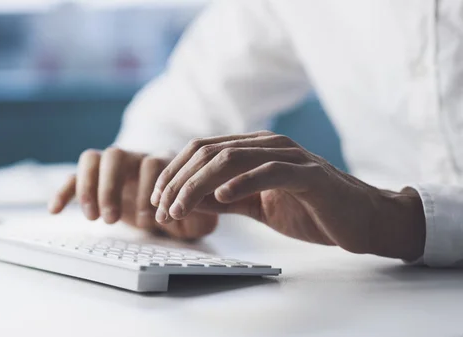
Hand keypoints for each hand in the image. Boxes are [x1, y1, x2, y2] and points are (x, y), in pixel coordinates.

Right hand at [49, 148, 217, 239]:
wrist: (171, 204)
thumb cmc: (185, 208)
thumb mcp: (199, 214)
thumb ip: (202, 213)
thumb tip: (192, 210)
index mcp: (162, 162)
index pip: (152, 163)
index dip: (148, 189)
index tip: (148, 220)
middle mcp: (136, 158)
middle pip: (117, 155)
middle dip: (111, 187)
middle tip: (112, 220)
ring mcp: (113, 168)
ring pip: (93, 159)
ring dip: (89, 187)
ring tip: (93, 218)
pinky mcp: (95, 180)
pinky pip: (73, 177)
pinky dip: (64, 191)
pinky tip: (55, 210)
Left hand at [151, 132, 425, 260]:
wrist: (362, 220)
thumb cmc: (310, 210)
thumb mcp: (256, 206)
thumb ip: (224, 200)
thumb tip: (186, 201)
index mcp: (253, 148)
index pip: (201, 150)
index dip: (173, 173)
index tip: (157, 201)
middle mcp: (268, 144)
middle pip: (208, 151)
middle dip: (178, 181)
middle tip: (162, 210)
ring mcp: (289, 156)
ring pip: (231, 158)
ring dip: (198, 185)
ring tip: (180, 208)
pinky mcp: (310, 174)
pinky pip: (270, 172)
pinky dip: (243, 182)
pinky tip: (223, 197)